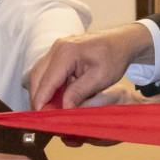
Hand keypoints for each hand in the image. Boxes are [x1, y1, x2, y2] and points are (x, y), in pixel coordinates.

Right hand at [27, 23, 153, 109]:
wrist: (121, 41)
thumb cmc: (114, 57)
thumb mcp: (100, 78)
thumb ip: (79, 93)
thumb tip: (63, 109)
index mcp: (67, 52)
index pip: (47, 80)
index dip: (41, 100)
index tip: (39, 118)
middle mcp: (58, 48)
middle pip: (37, 76)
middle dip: (38, 98)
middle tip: (43, 117)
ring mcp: (57, 49)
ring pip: (39, 74)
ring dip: (42, 92)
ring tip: (48, 110)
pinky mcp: (59, 53)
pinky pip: (47, 71)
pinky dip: (48, 85)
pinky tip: (55, 98)